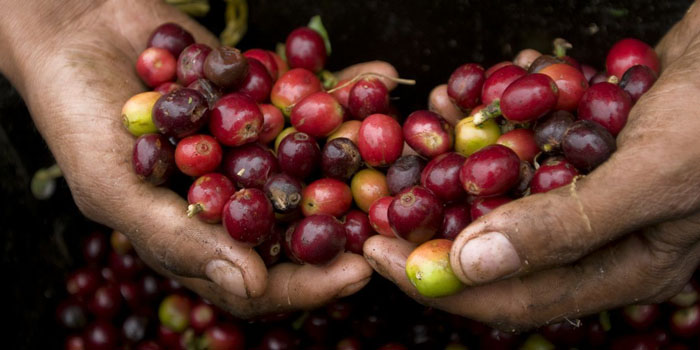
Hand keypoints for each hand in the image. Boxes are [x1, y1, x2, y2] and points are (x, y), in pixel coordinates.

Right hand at [0, 0, 398, 316]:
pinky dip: (346, 89)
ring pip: (319, 160)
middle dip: (351, 224)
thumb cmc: (77, 119)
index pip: (262, 279)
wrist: (77, 30)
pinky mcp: (265, 99)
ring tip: (408, 147)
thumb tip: (252, 287)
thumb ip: (179, 239)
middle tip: (397, 219)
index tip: (354, 274)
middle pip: (304, 226)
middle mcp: (236, 196)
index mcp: (202, 236)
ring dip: (365, 152)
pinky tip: (379, 78)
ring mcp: (255, 147)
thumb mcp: (114, 187)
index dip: (307, 284)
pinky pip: (311, 100)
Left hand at [365, 2, 699, 330]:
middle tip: (379, 203)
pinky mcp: (580, 147)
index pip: (514, 298)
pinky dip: (490, 120)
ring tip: (418, 133)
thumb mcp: (652, 176)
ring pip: (501, 193)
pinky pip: (520, 145)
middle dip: (434, 224)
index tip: (380, 257)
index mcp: (622, 269)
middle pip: (498, 250)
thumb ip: (565, 227)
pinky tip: (464, 95)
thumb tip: (472, 266)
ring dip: (455, 162)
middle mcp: (599, 239)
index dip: (441, 282)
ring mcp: (588, 190)